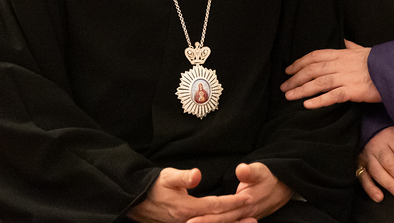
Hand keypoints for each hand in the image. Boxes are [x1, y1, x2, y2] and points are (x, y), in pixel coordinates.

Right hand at [128, 168, 252, 222]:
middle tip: (254, 218)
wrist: (138, 201)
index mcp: (187, 208)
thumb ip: (183, 177)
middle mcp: (189, 219)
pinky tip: (228, 222)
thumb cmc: (155, 186)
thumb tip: (196, 175)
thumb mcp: (167, 177)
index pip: (216, 206)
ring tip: (249, 222)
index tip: (248, 197)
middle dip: (236, 219)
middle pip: (217, 220)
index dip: (233, 202)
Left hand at [188, 163, 291, 222]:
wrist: (285, 186)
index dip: (206, 218)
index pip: (221, 213)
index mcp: (246, 203)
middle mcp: (244, 214)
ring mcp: (245, 217)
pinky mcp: (244, 217)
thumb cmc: (270, 176)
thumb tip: (241, 170)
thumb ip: (250, 172)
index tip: (190, 220)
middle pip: (220, 222)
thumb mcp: (261, 170)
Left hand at [281, 40, 379, 108]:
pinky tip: (307, 105)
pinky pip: (332, 96)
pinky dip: (319, 100)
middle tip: (283, 87)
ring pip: (318, 83)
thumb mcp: (364, 49)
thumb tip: (344, 41)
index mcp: (341, 53)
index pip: (315, 56)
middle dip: (295, 78)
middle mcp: (340, 64)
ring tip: (288, 96)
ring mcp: (346, 77)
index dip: (299, 63)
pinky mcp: (353, 91)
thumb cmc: (380, 60)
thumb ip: (352, 47)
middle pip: (312, 70)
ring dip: (301, 90)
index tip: (288, 70)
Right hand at [357, 127, 393, 201]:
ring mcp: (367, 156)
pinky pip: (363, 178)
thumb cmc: (390, 135)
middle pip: (392, 164)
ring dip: (390, 185)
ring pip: (378, 172)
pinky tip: (379, 197)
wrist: (368, 128)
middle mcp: (377, 146)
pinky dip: (370, 189)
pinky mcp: (358, 165)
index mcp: (391, 136)